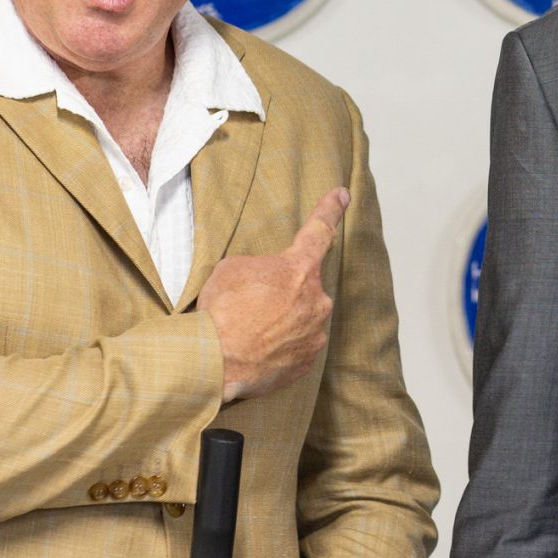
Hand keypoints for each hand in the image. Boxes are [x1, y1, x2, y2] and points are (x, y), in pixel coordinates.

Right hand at [201, 188, 347, 403]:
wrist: (214, 361)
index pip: (319, 231)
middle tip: (251, 306)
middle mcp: (316, 300)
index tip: (342, 196)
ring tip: (250, 332)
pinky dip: (279, 347)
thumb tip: (268, 281)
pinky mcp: (307, 362)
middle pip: (304, 288)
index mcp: (299, 269)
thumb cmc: (221, 310)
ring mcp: (315, 333)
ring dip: (281, 322)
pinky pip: (297, 347)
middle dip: (283, 293)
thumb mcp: (233, 269)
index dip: (330, 210)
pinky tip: (257, 350)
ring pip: (301, 320)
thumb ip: (262, 267)